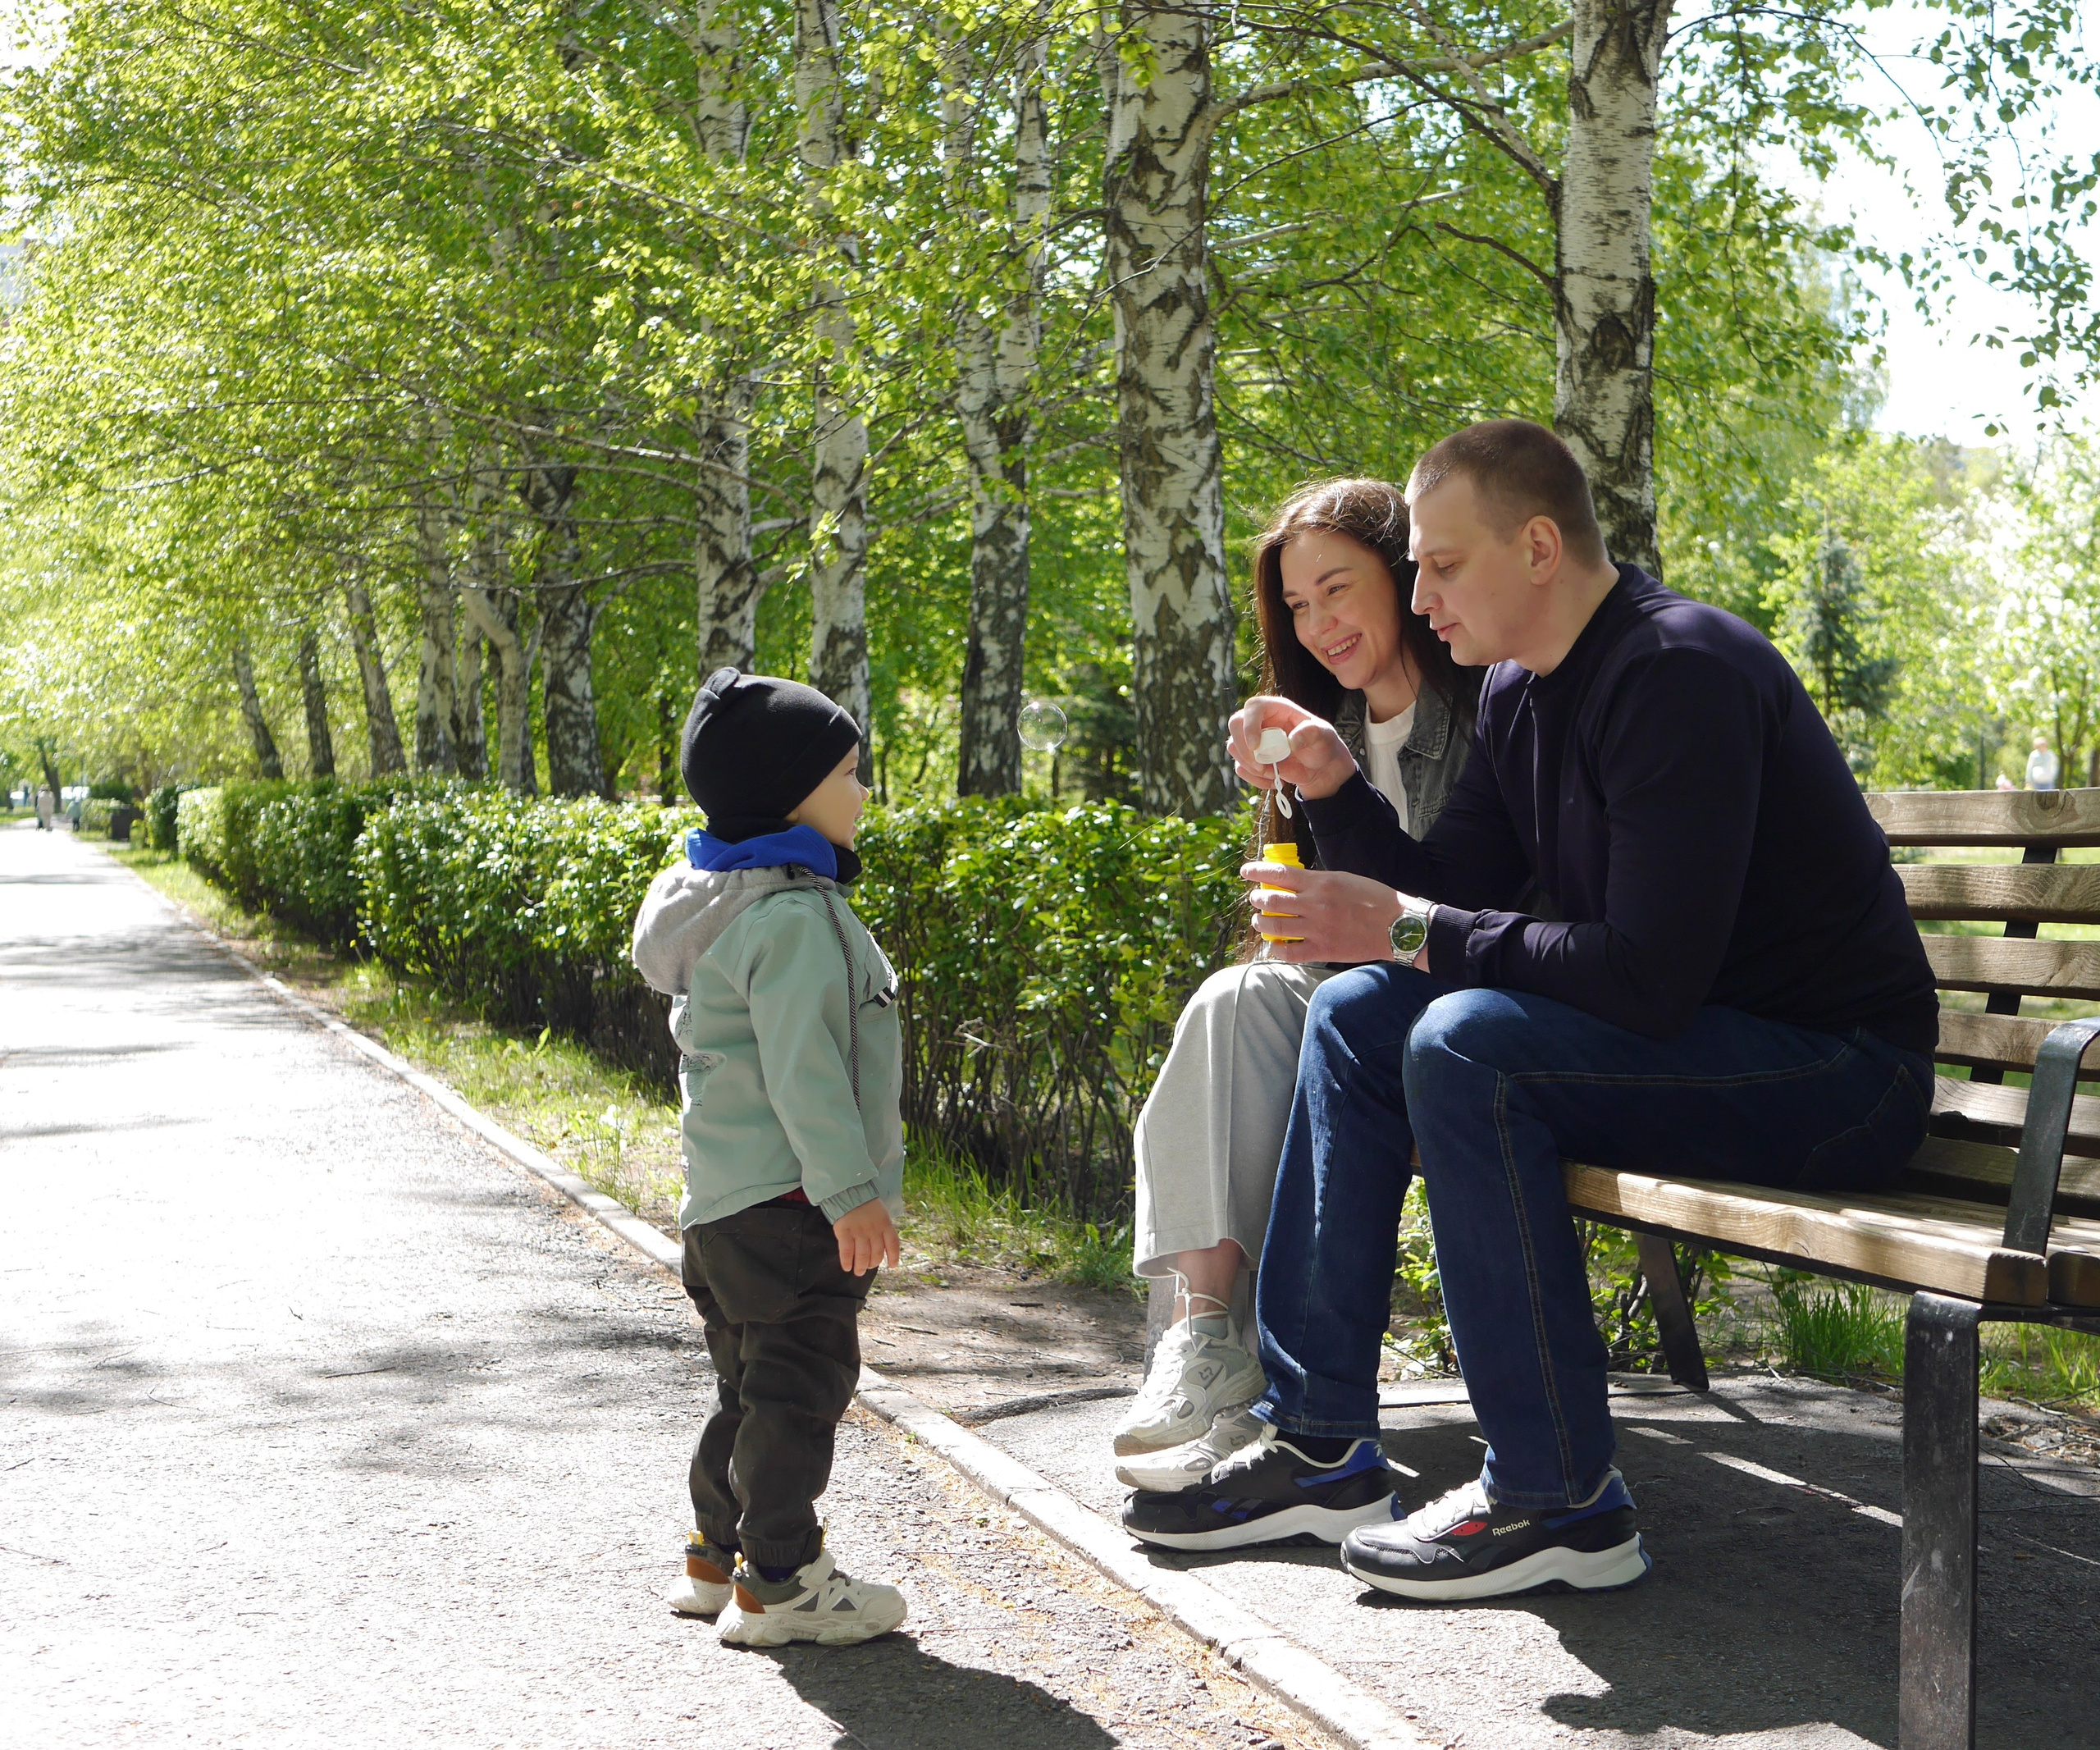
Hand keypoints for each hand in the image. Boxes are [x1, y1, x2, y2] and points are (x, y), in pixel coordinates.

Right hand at [833, 1200, 900, 1274]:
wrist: (847, 1190)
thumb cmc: (864, 1203)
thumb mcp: (879, 1213)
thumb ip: (881, 1228)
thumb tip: (882, 1246)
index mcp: (884, 1223)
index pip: (893, 1243)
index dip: (894, 1256)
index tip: (892, 1265)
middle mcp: (873, 1229)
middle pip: (876, 1253)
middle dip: (873, 1264)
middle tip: (867, 1268)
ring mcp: (859, 1231)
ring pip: (863, 1255)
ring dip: (861, 1266)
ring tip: (858, 1271)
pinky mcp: (844, 1231)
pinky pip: (847, 1251)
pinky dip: (847, 1261)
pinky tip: (847, 1267)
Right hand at [1227, 695, 1358, 802]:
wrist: (1320, 767)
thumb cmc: (1322, 744)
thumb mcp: (1324, 736)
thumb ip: (1311, 733)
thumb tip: (1292, 741)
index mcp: (1277, 708)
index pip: (1253, 707)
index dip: (1249, 725)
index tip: (1255, 746)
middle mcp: (1261, 720)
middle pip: (1235, 724)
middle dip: (1244, 748)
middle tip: (1261, 766)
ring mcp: (1253, 739)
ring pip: (1233, 747)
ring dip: (1251, 766)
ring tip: (1274, 773)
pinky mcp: (1251, 757)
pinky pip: (1240, 767)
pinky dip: (1254, 778)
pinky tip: (1272, 780)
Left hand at [1245, 859, 1433, 971]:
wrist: (1397, 925)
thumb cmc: (1373, 899)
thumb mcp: (1344, 879)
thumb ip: (1317, 882)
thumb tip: (1292, 883)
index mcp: (1321, 883)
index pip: (1279, 874)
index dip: (1257, 872)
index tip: (1245, 872)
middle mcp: (1315, 905)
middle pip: (1272, 901)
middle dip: (1258, 900)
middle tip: (1256, 900)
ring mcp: (1317, 929)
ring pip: (1275, 926)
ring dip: (1262, 923)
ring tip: (1260, 921)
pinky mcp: (1323, 950)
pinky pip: (1290, 952)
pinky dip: (1277, 949)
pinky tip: (1275, 945)